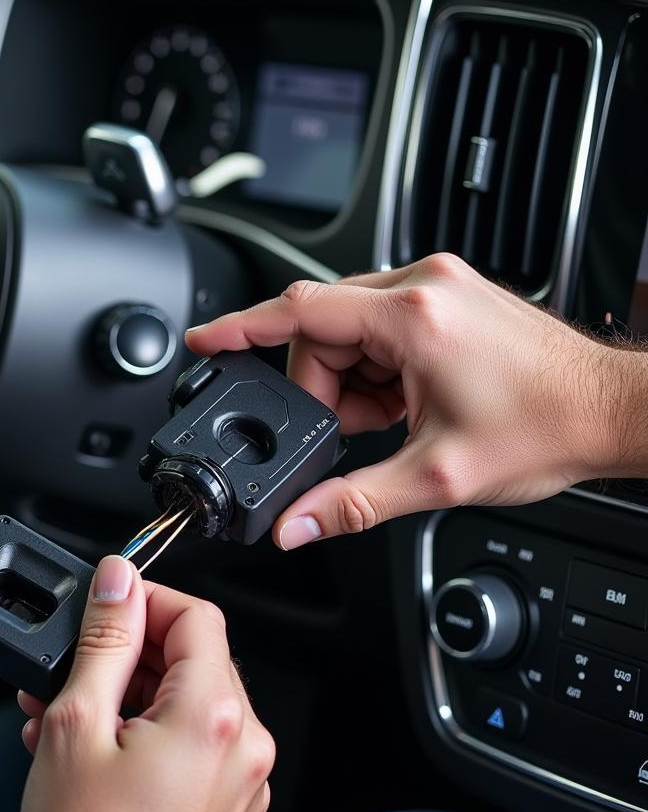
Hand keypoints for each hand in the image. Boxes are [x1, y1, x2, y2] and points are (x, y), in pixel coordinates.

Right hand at [18, 556, 274, 811]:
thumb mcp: (78, 724)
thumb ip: (104, 641)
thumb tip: (118, 581)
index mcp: (215, 717)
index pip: (196, 614)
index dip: (145, 598)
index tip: (106, 604)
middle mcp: (244, 747)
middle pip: (193, 657)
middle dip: (127, 652)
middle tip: (72, 665)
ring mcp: (240, 783)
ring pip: (186, 701)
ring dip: (126, 694)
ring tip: (64, 712)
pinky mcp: (225, 809)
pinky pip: (191, 744)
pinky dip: (144, 731)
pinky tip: (91, 747)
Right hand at [187, 253, 628, 547]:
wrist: (612, 411)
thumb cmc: (548, 428)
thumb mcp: (437, 476)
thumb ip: (352, 502)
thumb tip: (295, 524)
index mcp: (413, 319)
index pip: (300, 312)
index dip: (242, 328)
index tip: (204, 341)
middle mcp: (422, 288)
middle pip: (323, 330)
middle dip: (321, 387)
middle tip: (351, 433)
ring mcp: (436, 288)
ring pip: (349, 331)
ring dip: (352, 380)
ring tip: (392, 421)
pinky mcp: (445, 297)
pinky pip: (379, 327)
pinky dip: (376, 370)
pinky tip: (401, 403)